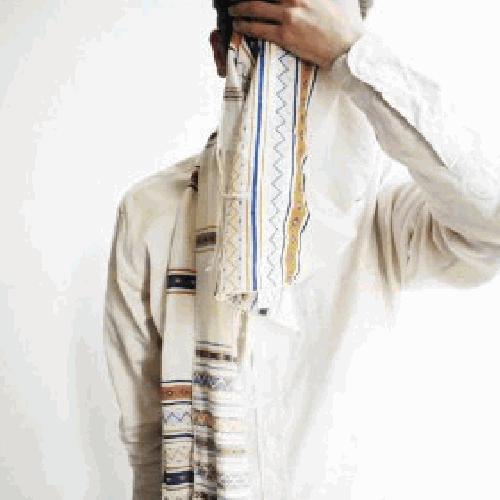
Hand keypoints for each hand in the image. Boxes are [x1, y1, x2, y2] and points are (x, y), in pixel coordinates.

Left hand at [228, 0, 364, 68]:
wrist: (347, 48)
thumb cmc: (342, 25)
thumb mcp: (331, 0)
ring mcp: (289, 17)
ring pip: (256, 8)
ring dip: (240, 9)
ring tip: (233, 12)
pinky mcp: (285, 36)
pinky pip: (259, 28)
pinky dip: (245, 25)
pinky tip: (239, 26)